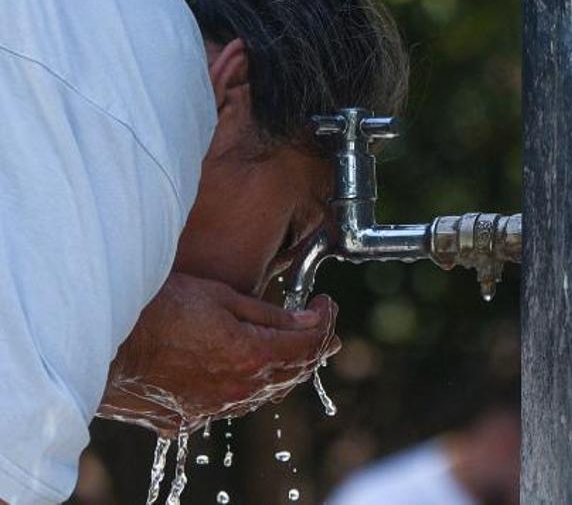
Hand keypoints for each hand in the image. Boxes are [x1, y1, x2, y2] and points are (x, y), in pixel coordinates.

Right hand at [97, 272, 339, 436]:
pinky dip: (252, 384)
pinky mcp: (189, 417)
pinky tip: (251, 369)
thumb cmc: (158, 308)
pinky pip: (233, 402)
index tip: (327, 303)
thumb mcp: (221, 298)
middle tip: (322, 325)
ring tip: (296, 345)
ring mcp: (213, 408)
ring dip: (286, 367)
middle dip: (314, 345)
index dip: (326, 322)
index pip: (309, 344)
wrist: (99, 342)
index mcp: (251, 357)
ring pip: (266, 391)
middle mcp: (238, 390)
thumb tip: (312, 320)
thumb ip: (270, 315)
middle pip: (293, 371)